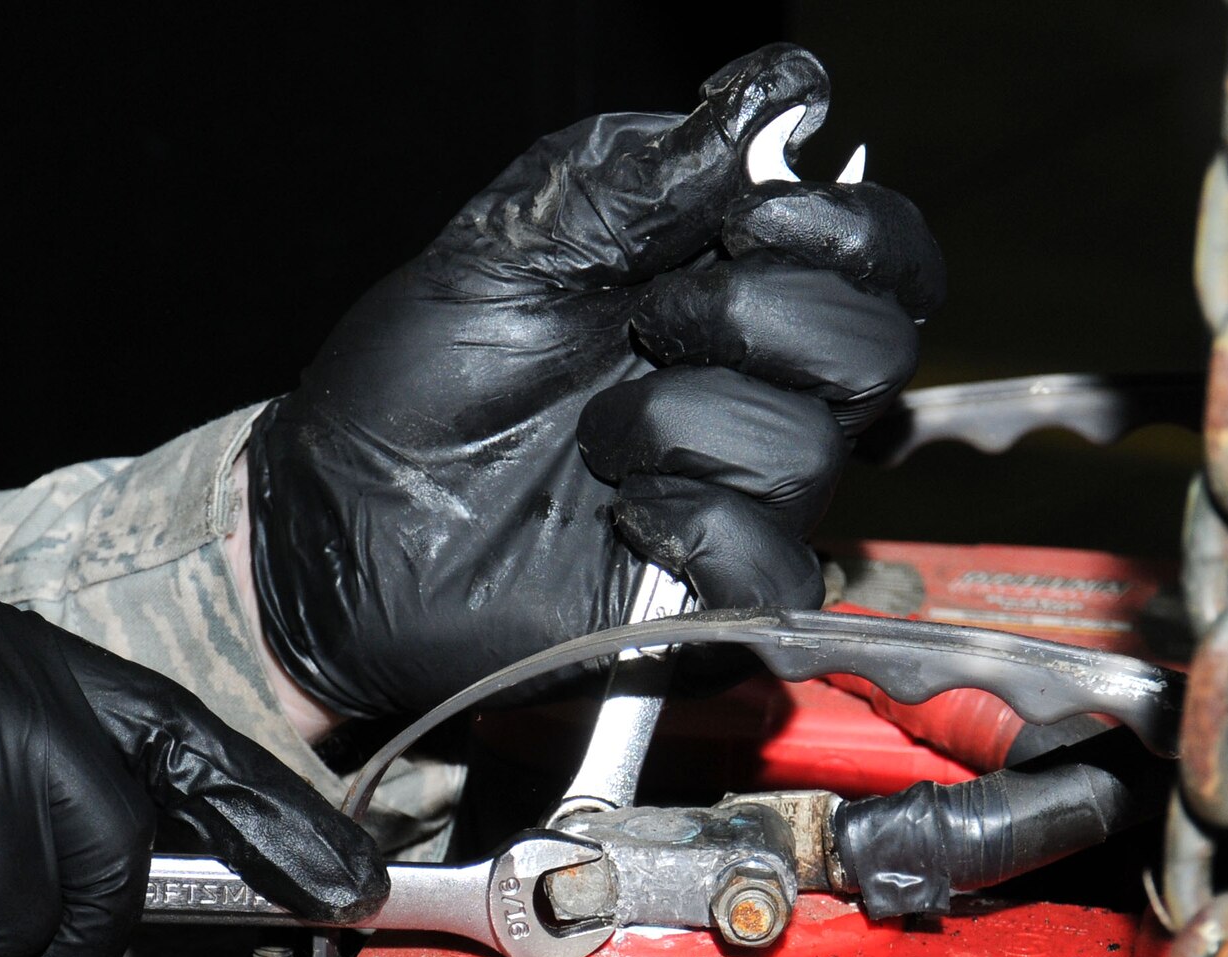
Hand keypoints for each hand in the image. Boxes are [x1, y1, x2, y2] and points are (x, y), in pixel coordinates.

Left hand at [249, 42, 944, 720]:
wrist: (344, 519)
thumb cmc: (418, 383)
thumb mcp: (514, 243)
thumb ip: (641, 172)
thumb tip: (777, 87)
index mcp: (728, 294)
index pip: (882, 260)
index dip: (855, 232)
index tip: (749, 218)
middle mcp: (756, 396)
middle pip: (876, 349)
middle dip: (760, 317)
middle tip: (650, 324)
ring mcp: (740, 499)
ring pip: (809, 452)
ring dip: (681, 423)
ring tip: (592, 438)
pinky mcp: (709, 597)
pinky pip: (775, 569)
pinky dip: (701, 527)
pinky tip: (626, 514)